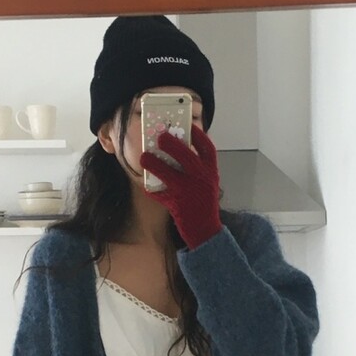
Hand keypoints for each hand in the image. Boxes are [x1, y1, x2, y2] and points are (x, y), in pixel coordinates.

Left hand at [140, 125, 221, 248]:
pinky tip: (144, 183)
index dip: (197, 134)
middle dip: (173, 144)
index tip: (187, 125)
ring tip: (143, 157)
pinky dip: (151, 189)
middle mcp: (202, 180)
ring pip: (169, 175)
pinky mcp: (177, 205)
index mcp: (211, 172)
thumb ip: (198, 168)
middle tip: (160, 136)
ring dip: (155, 164)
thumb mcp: (208, 182)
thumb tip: (178, 149)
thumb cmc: (204, 202)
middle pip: (187, 157)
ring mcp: (189, 192)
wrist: (205, 230)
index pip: (207, 148)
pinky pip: (160, 194)